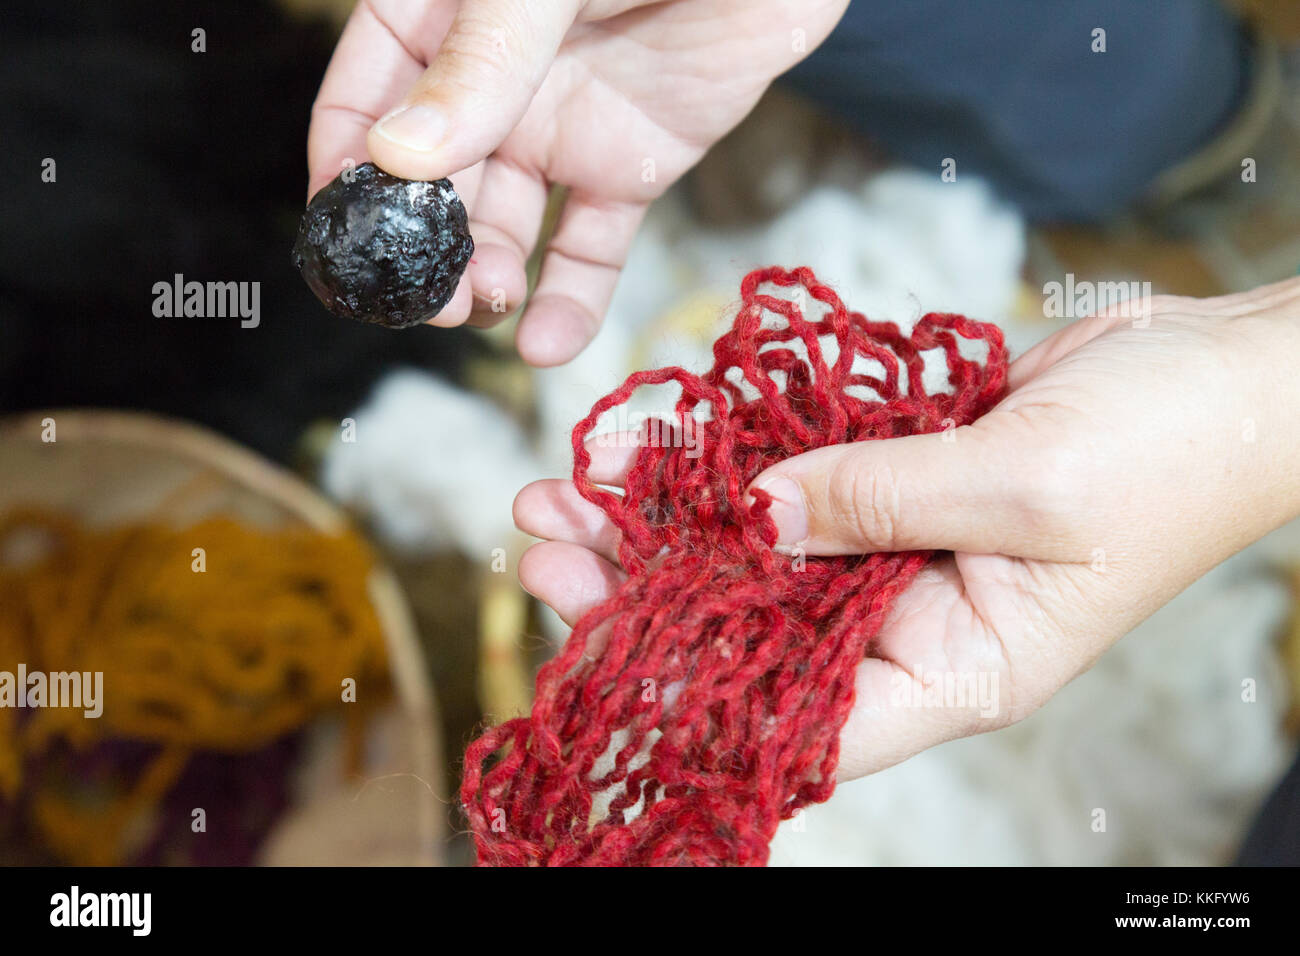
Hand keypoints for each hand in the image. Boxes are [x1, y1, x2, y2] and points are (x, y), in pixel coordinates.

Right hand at [308, 0, 847, 364]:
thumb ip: (481, 62)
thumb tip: (397, 154)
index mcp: (446, 12)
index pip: (366, 97)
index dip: (343, 169)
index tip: (341, 237)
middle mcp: (495, 81)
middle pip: (432, 181)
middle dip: (422, 246)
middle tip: (429, 296)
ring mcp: (563, 125)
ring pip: (504, 223)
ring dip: (486, 277)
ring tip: (487, 306)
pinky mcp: (633, 164)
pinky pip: (591, 245)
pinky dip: (573, 300)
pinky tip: (549, 344)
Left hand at [513, 278, 1299, 780]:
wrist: (1229, 369)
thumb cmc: (1172, 453)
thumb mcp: (1022, 486)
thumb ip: (877, 499)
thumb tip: (747, 513)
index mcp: (952, 668)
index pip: (801, 719)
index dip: (689, 692)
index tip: (592, 642)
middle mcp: (910, 619)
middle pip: (751, 624)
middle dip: (643, 587)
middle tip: (542, 543)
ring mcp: (897, 545)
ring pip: (756, 546)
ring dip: (665, 517)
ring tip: (565, 488)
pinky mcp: (895, 477)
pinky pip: (793, 474)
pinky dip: (726, 458)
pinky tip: (651, 443)